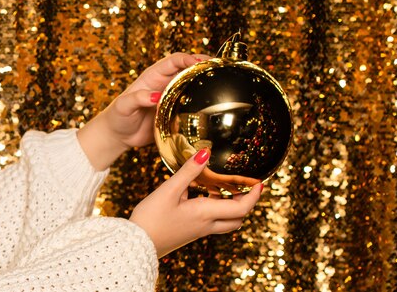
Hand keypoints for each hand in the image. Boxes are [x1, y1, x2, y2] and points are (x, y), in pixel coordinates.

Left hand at [78, 52, 208, 169]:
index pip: (174, 61)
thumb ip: (138, 98)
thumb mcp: (124, 105)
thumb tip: (156, 96)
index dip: (189, 59)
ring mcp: (170, 99)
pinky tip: (212, 108)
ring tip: (222, 84)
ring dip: (204, 84)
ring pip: (191, 88)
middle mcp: (164, 85)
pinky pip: (190, 107)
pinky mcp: (174, 114)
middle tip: (219, 69)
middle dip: (203, 67)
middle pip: (187, 71)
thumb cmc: (117, 117)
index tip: (201, 62)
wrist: (117, 136)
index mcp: (153, 77)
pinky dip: (201, 105)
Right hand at [129, 148, 263, 257]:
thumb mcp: (169, 190)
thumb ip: (189, 171)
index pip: (241, 208)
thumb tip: (206, 153)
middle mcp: (206, 225)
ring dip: (232, 207)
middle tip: (246, 187)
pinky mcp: (190, 233)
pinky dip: (216, 209)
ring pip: (226, 222)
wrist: (136, 244)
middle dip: (246, 203)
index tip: (260, 183)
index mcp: (205, 213)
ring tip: (226, 188)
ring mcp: (198, 231)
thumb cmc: (151, 218)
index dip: (254, 196)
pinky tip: (202, 197)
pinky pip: (212, 222)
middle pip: (237, 218)